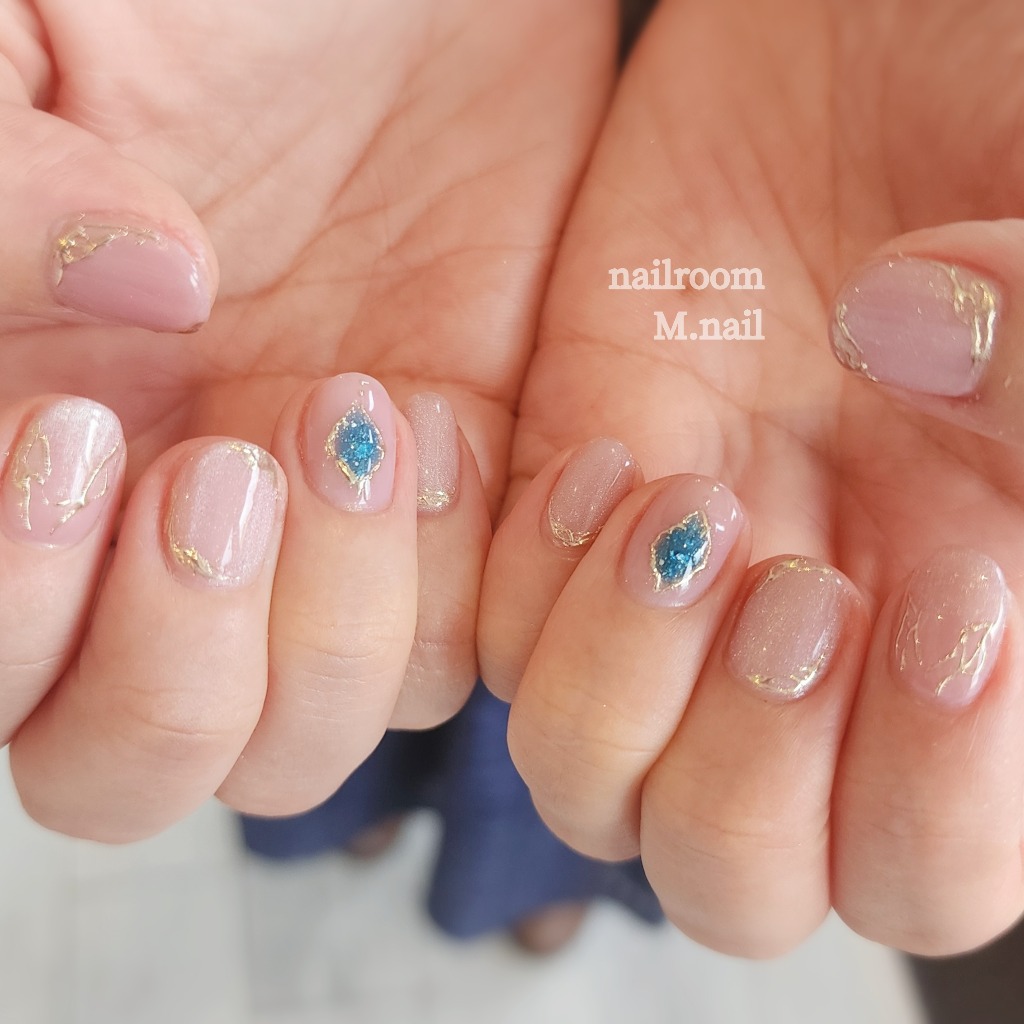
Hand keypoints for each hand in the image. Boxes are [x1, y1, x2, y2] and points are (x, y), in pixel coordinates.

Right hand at [0, 0, 614, 836]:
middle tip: (225, 475)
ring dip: (337, 629)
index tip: (79, 432)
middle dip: (179, 674)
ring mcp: (321, 540)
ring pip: (309, 737)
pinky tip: (450, 426)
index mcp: (29, 457)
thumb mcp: (34, 43)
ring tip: (362, 420)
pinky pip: (465, 643)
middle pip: (132, 764)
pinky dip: (467, 578)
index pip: (2, 669)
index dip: (22, 614)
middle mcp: (160, 535)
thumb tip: (147, 297)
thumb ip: (0, 191)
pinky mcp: (461, 509)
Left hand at [480, 0, 1023, 956]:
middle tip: (800, 591)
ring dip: (620, 694)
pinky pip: (494, 636)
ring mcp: (682, 577)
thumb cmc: (1005, 99)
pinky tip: (610, 455)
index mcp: (975, 641)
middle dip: (744, 783)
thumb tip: (907, 357)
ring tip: (696, 512)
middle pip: (735, 879)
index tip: (953, 598)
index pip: (926, 870)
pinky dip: (529, 586)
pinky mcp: (572, 491)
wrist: (869, 22)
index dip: (930, 796)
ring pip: (591, 783)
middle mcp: (819, 646)